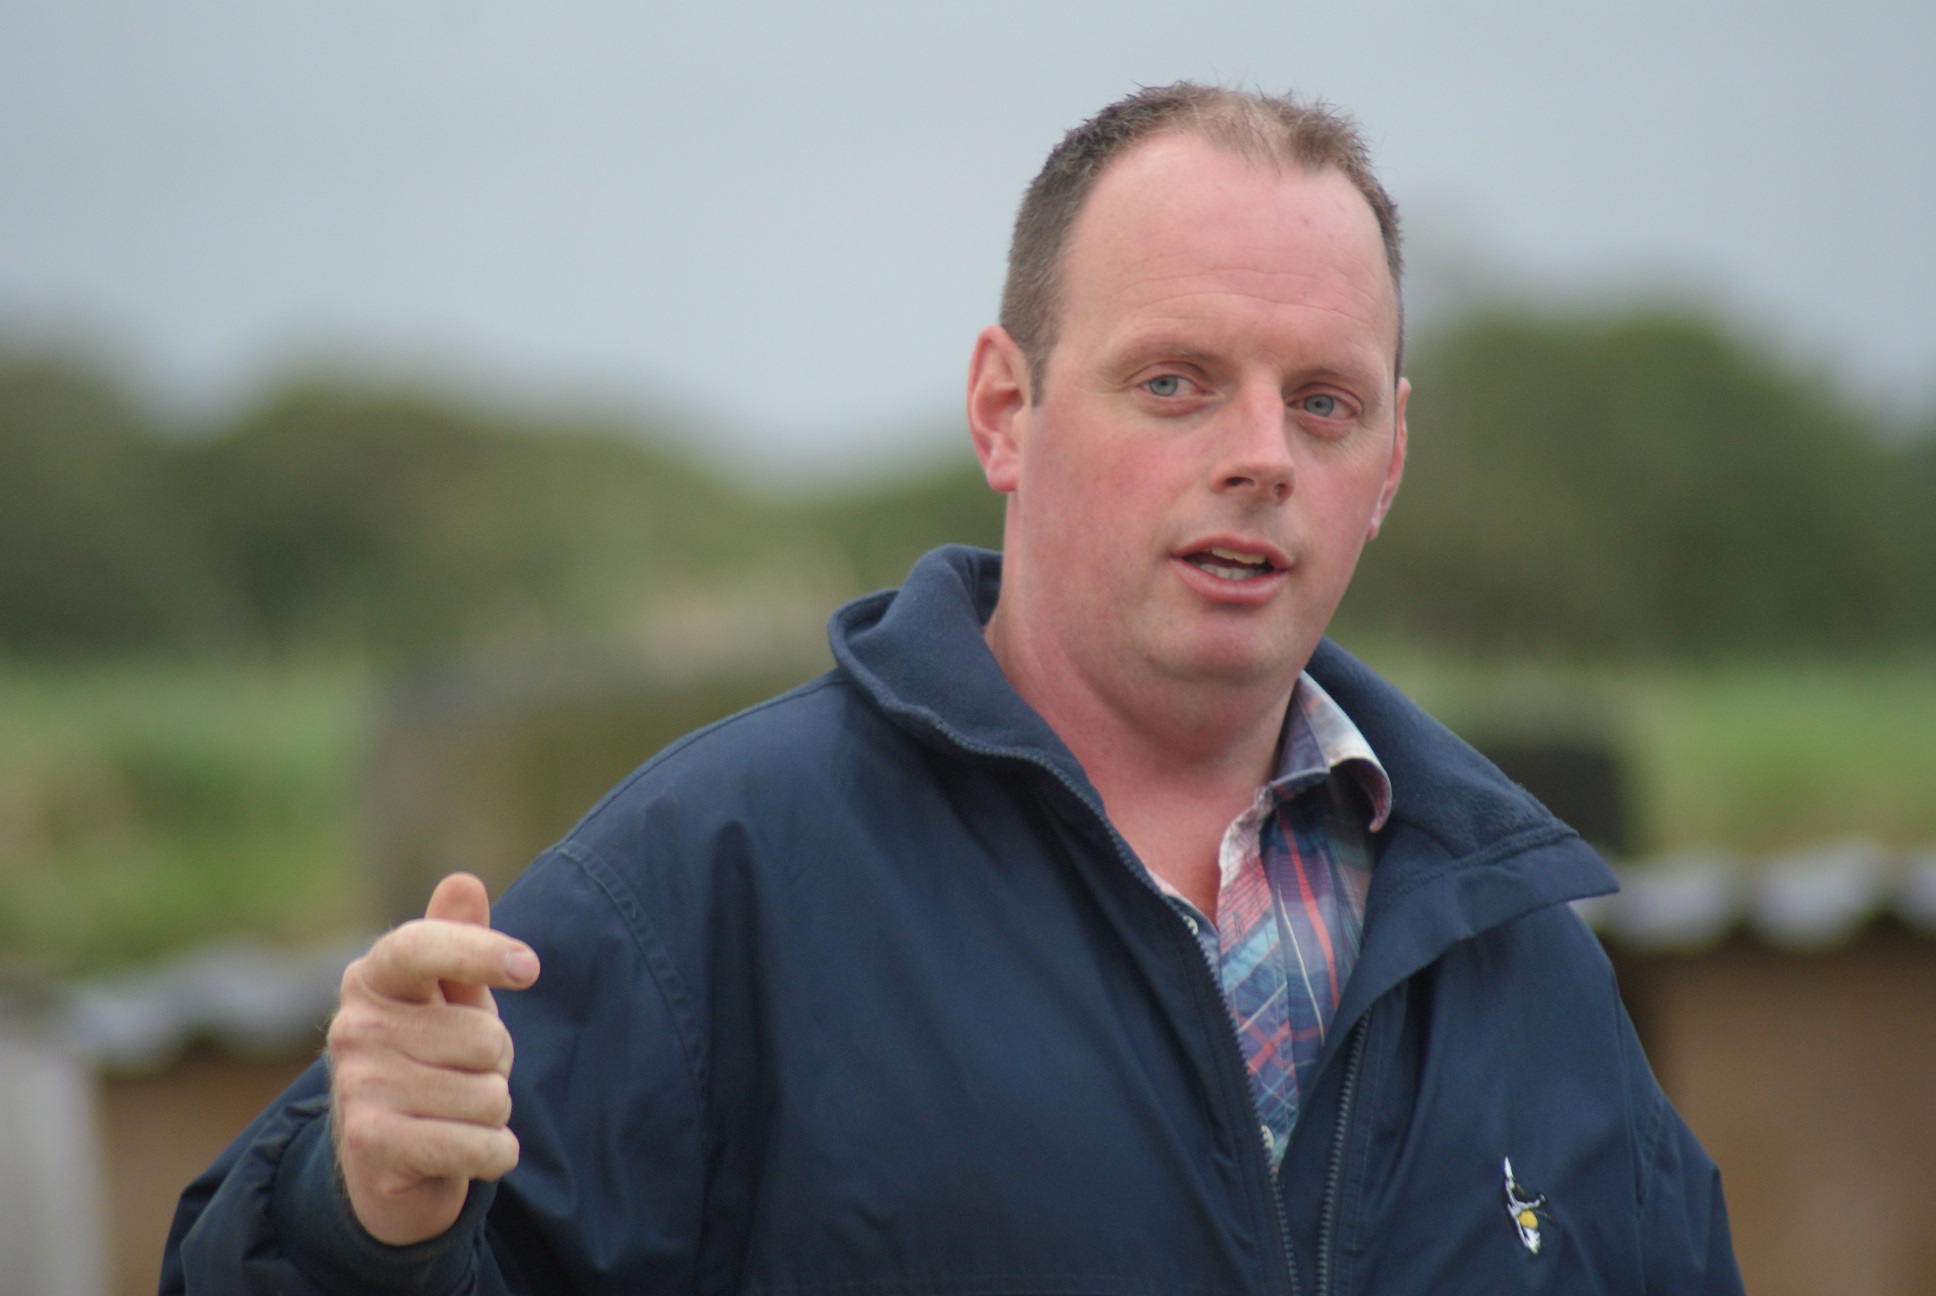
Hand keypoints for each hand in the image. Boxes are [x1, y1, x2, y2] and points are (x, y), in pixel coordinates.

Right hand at [327, 872, 539, 1245]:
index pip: (420, 946)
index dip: (478, 951)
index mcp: (373, 978)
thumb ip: (460, 939)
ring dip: (493, 1112)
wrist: (387, 1165)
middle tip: (465, 1075)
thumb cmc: (432, 1061)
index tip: (529, 967)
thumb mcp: (451, 998)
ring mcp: (358, 1086)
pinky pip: (478, 1144)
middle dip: (497, 1063)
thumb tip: (464, 882)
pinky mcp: (371, 1145)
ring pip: (489, 1095)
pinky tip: (470, 1152)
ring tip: (456, 1113)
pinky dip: (494, 1153)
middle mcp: (354, 1028)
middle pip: (484, 1037)